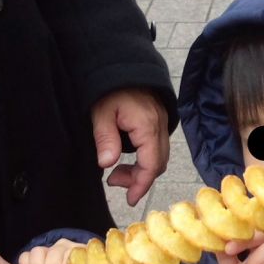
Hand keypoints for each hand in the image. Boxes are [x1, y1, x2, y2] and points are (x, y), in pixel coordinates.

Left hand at [91, 89, 169, 205]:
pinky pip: (158, 147)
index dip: (141, 185)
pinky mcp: (159, 121)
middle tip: (115, 182)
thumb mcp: (101, 113)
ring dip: (142, 169)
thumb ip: (105, 139)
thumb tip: (107, 165)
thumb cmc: (109, 88)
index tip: (130, 199)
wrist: (121, 64)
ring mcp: (162, 123)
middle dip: (139, 179)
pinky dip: (146, 158)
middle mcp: (160, 127)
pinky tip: (128, 159)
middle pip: (158, 163)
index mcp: (147, 126)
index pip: (151, 164)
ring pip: (160, 156)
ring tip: (118, 172)